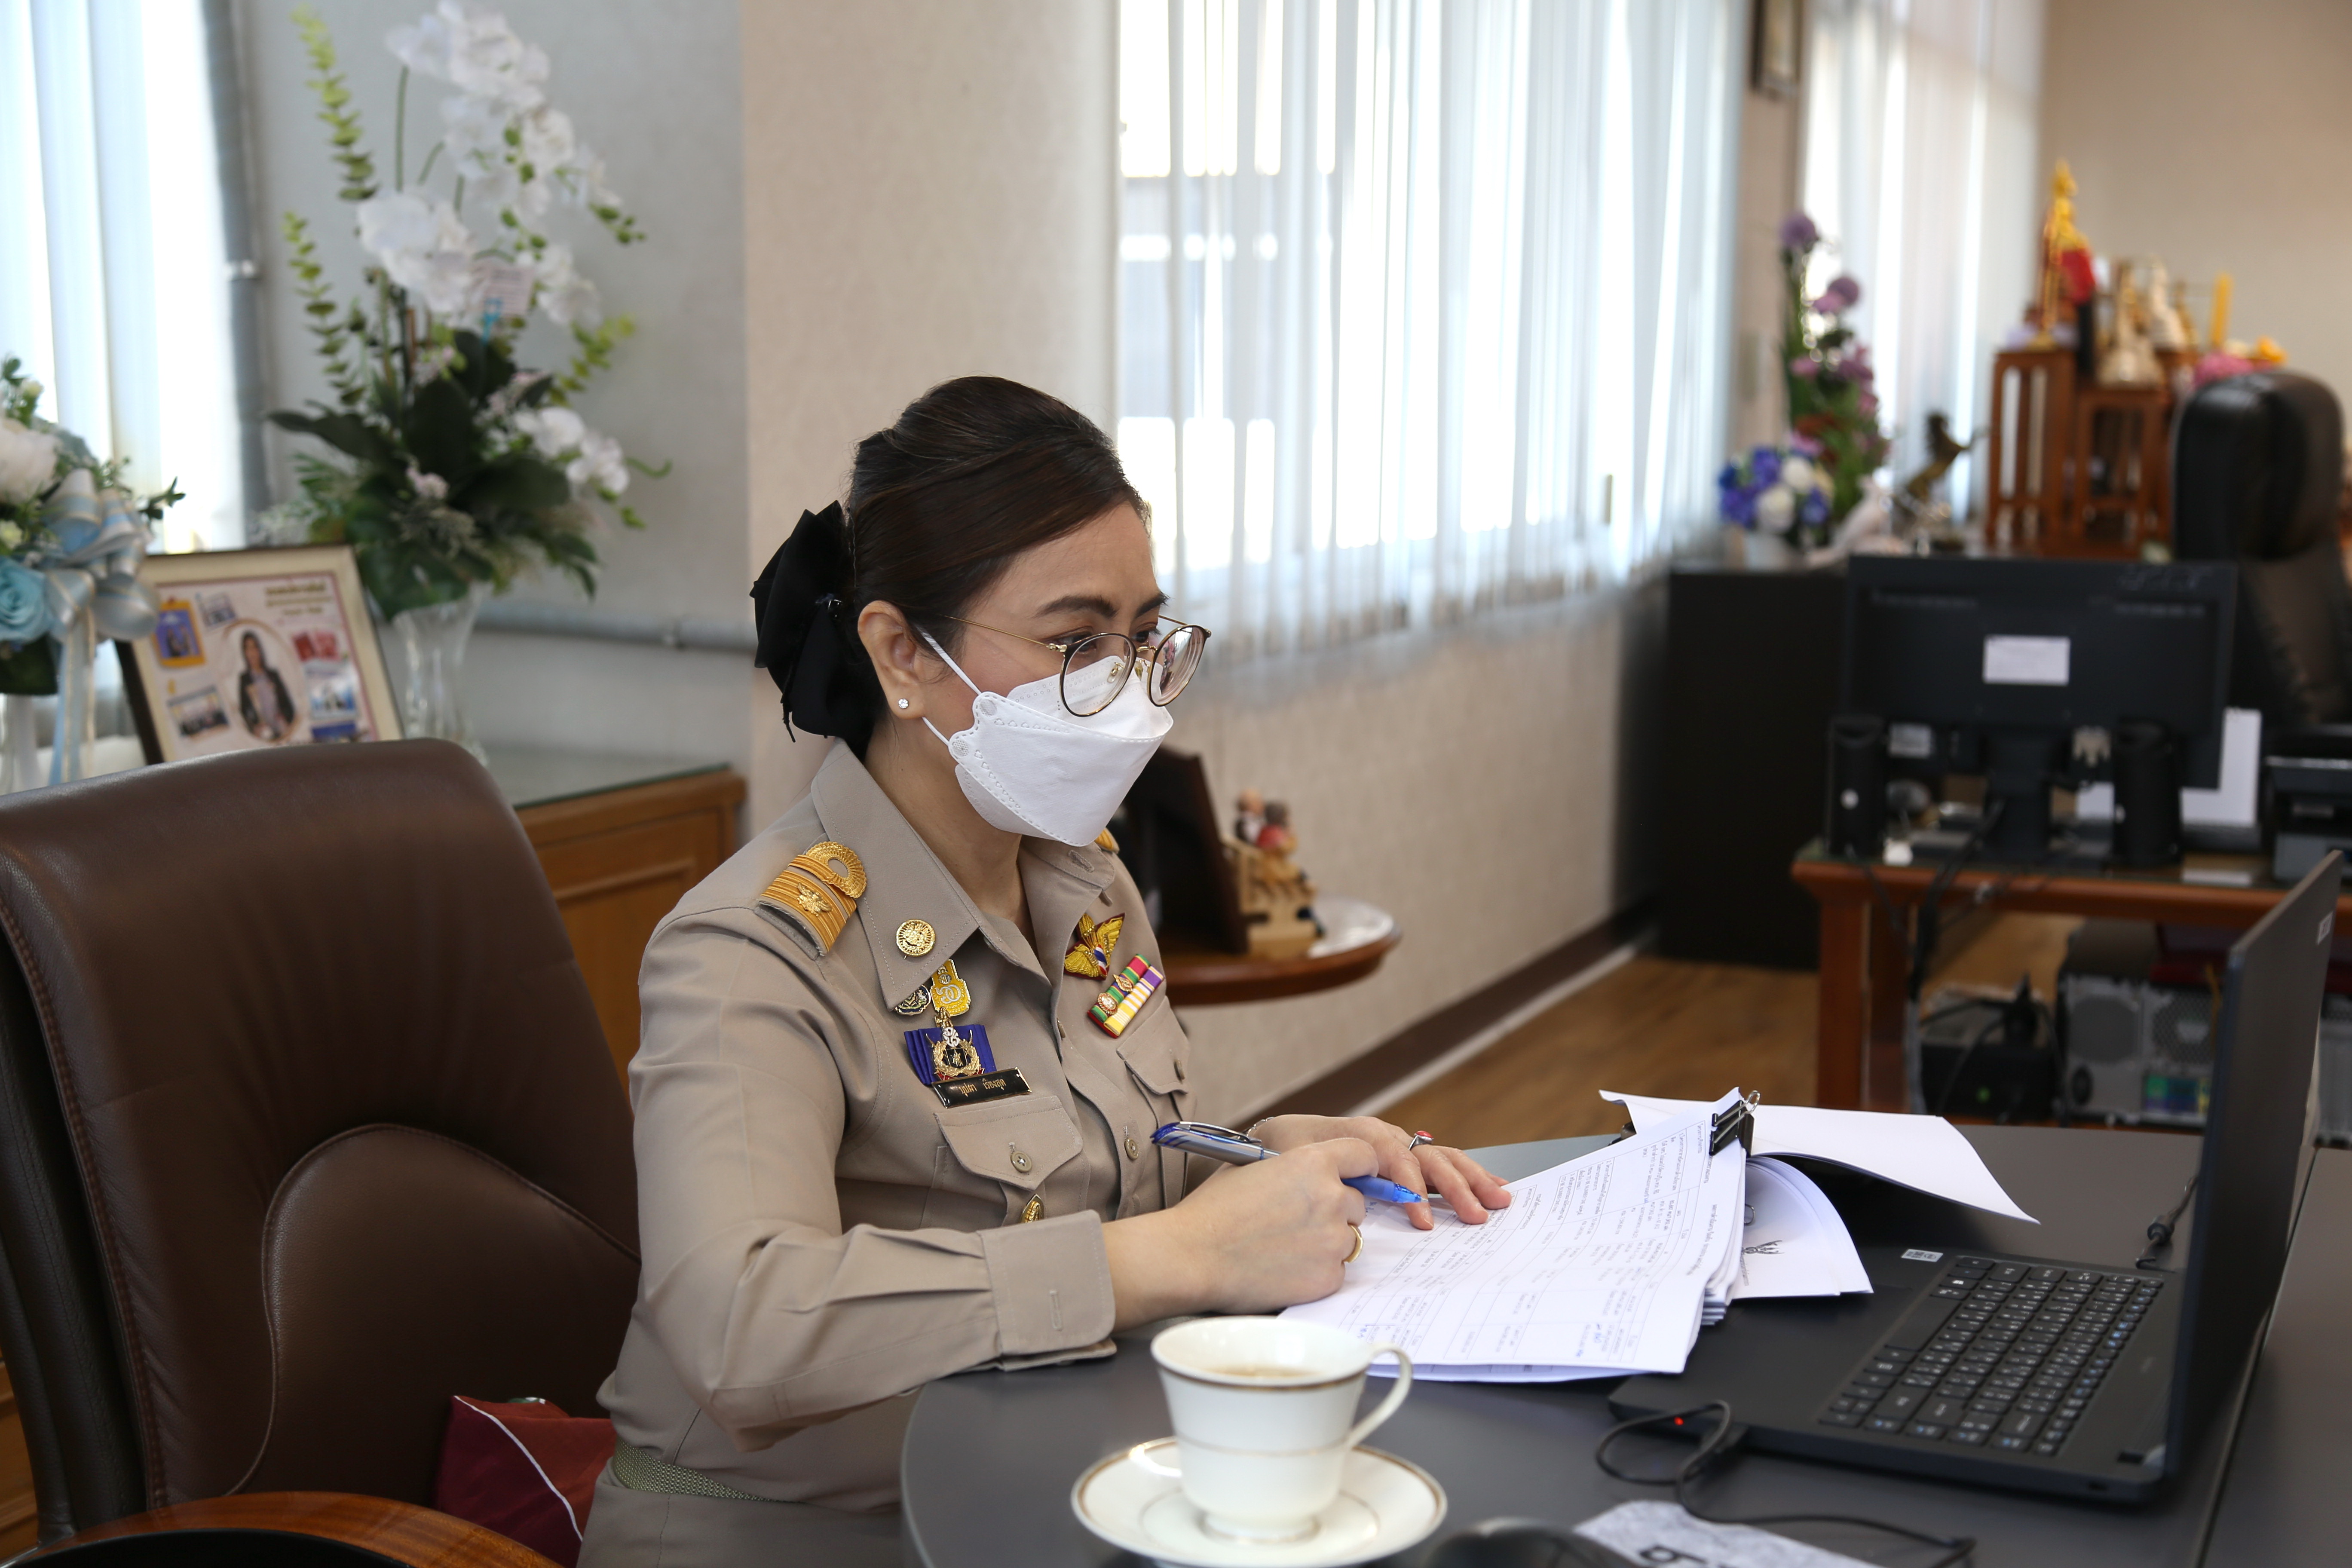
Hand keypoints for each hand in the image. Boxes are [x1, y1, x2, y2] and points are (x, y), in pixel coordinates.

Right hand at [1103, 1137, 1373, 1326]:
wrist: (1191, 1256)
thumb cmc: (1212, 1210)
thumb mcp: (1253, 1167)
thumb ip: (1292, 1165)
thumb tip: (1308, 1169)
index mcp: (1312, 1162)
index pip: (1364, 1155)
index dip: (1360, 1166)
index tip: (1355, 1177)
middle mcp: (1331, 1198)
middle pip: (1356, 1202)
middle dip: (1335, 1210)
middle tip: (1297, 1221)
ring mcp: (1333, 1240)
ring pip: (1348, 1238)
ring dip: (1327, 1242)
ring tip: (1284, 1247)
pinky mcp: (1328, 1277)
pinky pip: (1336, 1271)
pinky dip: (1317, 1271)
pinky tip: (1283, 1269)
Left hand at [1250, 1115, 1512, 1231]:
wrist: (1258, 1157)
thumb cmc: (1267, 1162)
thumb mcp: (1284, 1160)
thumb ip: (1319, 1170)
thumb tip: (1356, 1192)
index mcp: (1353, 1135)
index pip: (1391, 1154)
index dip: (1408, 1183)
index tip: (1420, 1217)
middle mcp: (1378, 1139)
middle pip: (1423, 1155)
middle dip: (1455, 1183)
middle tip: (1478, 1213)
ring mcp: (1390, 1151)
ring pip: (1437, 1159)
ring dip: (1468, 1179)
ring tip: (1498, 1200)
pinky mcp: (1395, 1167)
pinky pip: (1434, 1167)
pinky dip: (1462, 1178)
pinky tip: (1486, 1189)